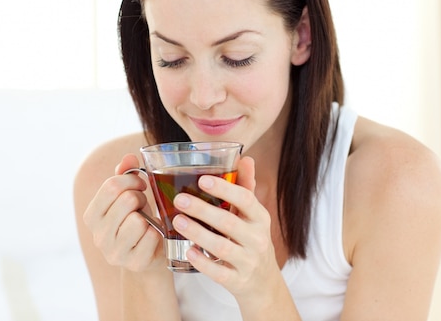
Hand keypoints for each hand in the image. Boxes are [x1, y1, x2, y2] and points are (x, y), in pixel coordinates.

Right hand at [82, 153, 164, 272]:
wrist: (147, 255)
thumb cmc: (137, 218)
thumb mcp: (127, 195)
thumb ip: (125, 174)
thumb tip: (129, 158)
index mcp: (91, 216)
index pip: (111, 186)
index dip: (131, 180)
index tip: (140, 184)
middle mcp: (98, 236)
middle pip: (127, 200)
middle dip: (141, 197)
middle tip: (143, 204)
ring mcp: (114, 252)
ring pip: (138, 220)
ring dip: (149, 216)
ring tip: (147, 220)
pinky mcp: (134, 263)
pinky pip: (151, 236)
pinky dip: (157, 232)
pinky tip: (153, 236)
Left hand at [171, 157, 280, 299]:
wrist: (263, 282)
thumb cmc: (251, 239)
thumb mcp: (253, 216)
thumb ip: (246, 188)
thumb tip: (245, 158)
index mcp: (260, 218)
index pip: (246, 199)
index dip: (225, 189)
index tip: (203, 180)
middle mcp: (257, 238)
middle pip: (229, 222)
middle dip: (203, 210)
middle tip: (180, 199)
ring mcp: (248, 261)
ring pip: (222, 246)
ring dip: (198, 233)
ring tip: (177, 221)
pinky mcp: (238, 281)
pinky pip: (219, 272)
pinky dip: (203, 262)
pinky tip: (188, 251)